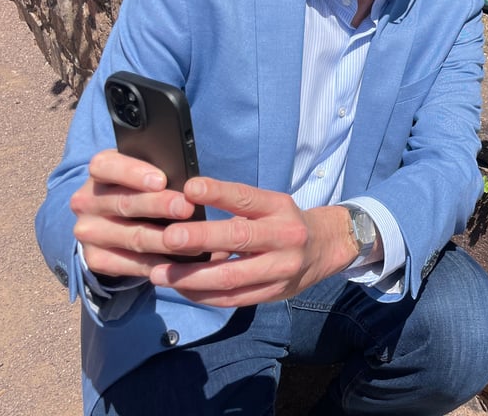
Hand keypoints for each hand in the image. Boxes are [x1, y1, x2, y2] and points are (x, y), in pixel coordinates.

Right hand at [70, 149, 202, 278]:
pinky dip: (159, 264)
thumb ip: (160, 173)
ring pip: (132, 237)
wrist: (116, 220)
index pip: (107, 166)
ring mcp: (88, 232)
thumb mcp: (146, 172)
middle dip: (158, 206)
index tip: (161, 180)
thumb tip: (189, 183)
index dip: (133, 173)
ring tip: (194, 241)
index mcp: (100, 170)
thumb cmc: (142, 187)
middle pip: (124, 203)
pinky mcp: (95, 259)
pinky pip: (131, 264)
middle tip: (187, 208)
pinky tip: (181, 264)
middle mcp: (86, 201)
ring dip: (165, 240)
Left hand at [147, 177, 358, 306]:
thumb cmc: (284, 223)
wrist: (326, 248)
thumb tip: (187, 218)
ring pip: (232, 277)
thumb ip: (235, 212)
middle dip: (200, 238)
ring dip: (192, 277)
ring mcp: (281, 268)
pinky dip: (205, 295)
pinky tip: (183, 290)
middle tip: (168, 237)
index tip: (190, 188)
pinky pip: (234, 299)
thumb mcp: (269, 207)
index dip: (218, 193)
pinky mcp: (274, 293)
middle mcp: (284, 236)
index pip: (247, 198)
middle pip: (239, 238)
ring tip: (161, 274)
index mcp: (279, 208)